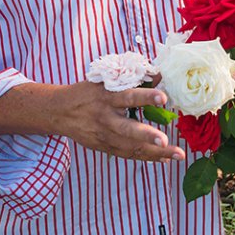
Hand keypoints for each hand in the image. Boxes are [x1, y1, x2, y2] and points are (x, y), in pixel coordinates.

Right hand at [54, 81, 185, 163]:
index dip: (145, 97)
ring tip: (176, 154)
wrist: (59, 112)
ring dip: (154, 152)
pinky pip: (127, 154)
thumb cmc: (86, 93)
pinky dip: (146, 157)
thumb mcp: (104, 81)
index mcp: (105, 96)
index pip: (127, 96)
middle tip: (164, 140)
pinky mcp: (103, 147)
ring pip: (130, 147)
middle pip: (127, 129)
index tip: (163, 97)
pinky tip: (164, 158)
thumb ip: (131, 81)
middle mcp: (104, 118)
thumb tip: (158, 76)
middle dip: (147, 136)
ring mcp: (104, 136)